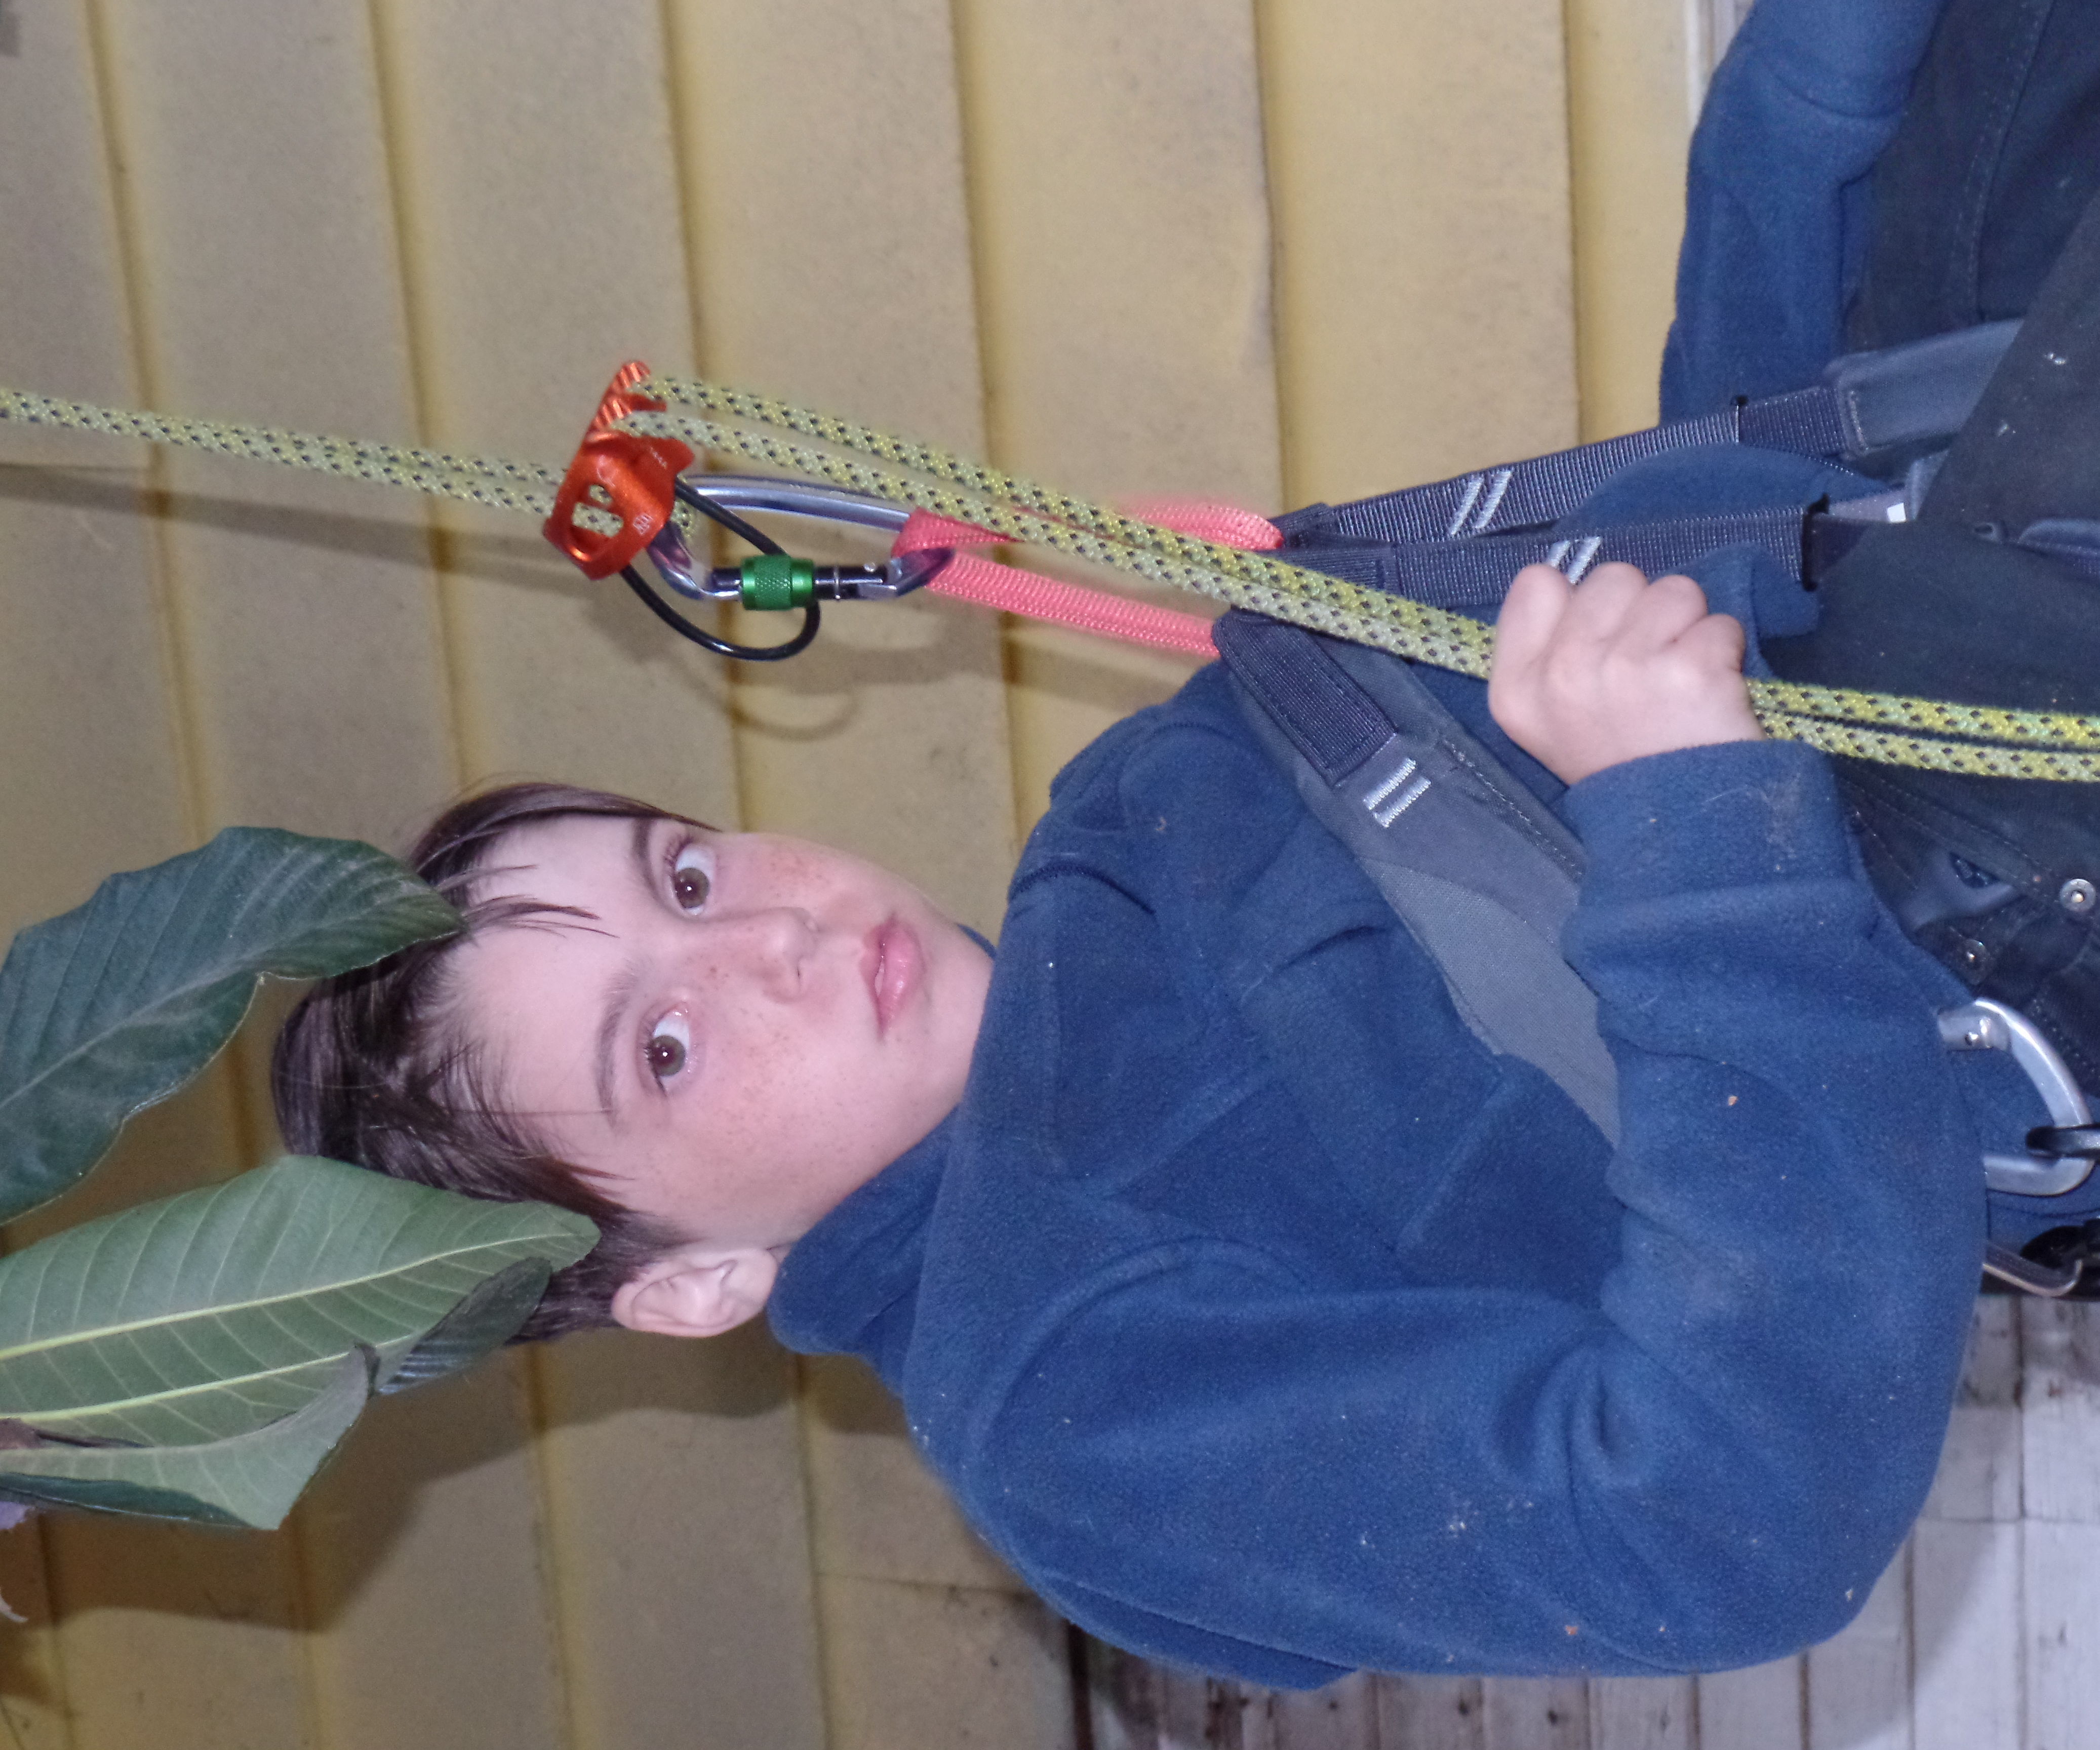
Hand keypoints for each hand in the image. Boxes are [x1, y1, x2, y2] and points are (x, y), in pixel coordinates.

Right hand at [1488, 562, 1764, 785]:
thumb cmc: (1617, 765)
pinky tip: (1711, 694)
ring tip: (1681, 680)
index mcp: (1518, 687)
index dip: (1578, 604)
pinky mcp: (1689, 671)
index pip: (1537, 583)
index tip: (1599, 644)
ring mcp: (1625, 670)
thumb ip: (1548, 650)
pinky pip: (1719, 623)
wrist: (1678, 831)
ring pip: (1673, 589)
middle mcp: (1562, 673)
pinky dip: (1724, 654)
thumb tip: (1579, 588)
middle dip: (1640, 611)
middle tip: (1648, 670)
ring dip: (1688, 627)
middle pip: (1612, 578)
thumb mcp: (1549, 720)